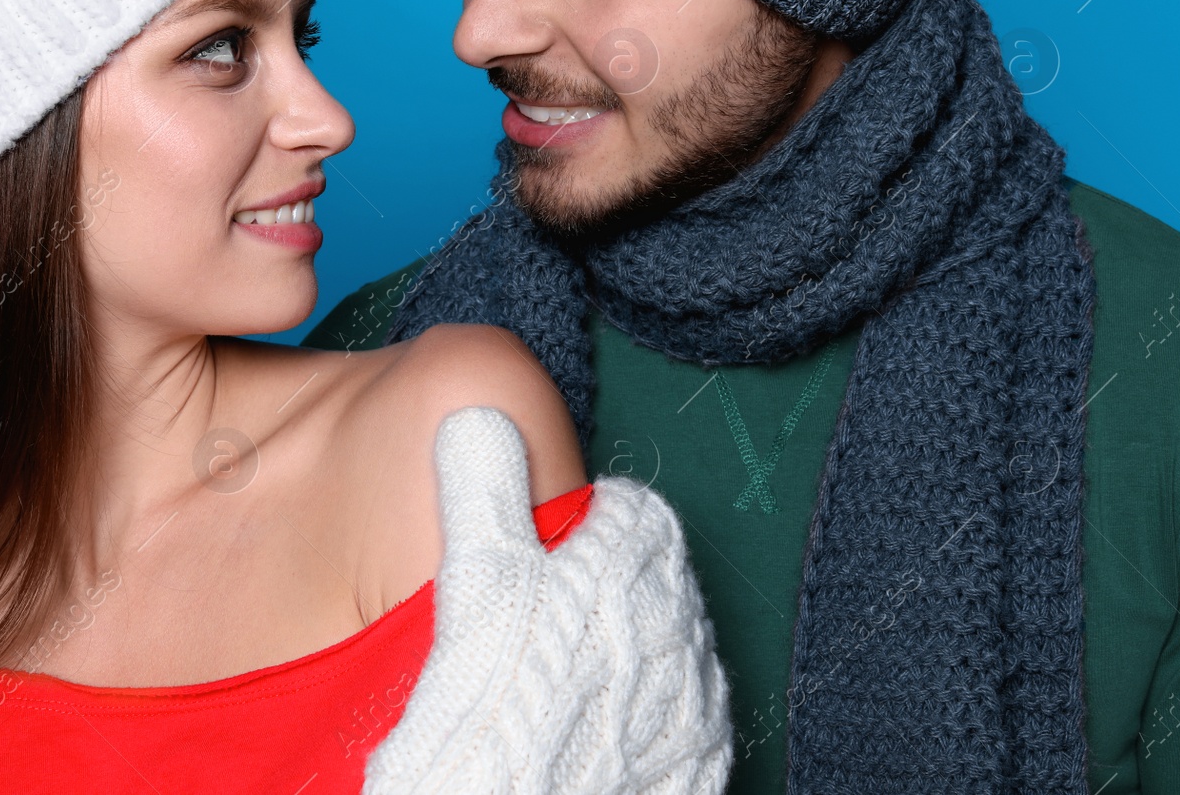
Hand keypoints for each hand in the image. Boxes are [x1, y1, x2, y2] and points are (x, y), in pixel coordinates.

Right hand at [363, 406, 732, 793]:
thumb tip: (481, 419)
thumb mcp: (480, 580)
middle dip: (607, 585)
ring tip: (563, 677)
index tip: (544, 544)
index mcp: (643, 566)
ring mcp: (700, 706)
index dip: (581, 522)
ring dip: (628, 650)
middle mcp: (689, 630)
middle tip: (545, 615)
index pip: (631, 511)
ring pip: (669, 650)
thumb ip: (484, 491)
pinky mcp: (700, 768)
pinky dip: (642, 718)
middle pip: (652, 580)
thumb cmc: (498, 701)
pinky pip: (678, 721)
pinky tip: (593, 732)